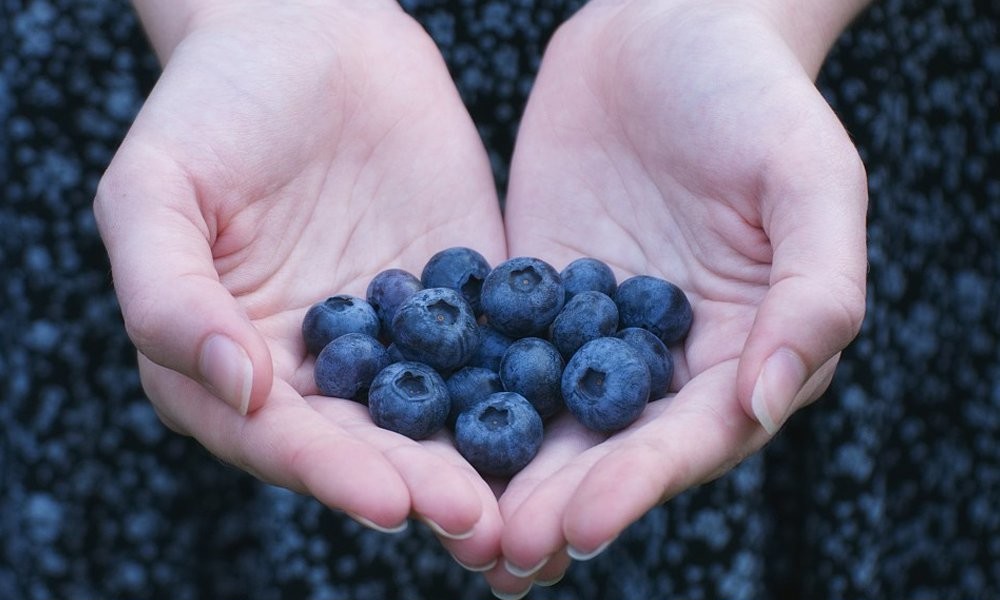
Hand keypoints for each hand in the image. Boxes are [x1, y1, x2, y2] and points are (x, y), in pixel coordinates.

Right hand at [94, 1, 505, 568]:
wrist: (310, 33)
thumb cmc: (212, 105)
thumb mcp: (155, 190)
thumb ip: (170, 295)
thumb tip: (241, 389)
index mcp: (229, 362)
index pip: (277, 437)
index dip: (328, 471)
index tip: (389, 501)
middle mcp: (315, 368)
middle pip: (365, 445)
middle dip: (418, 484)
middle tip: (475, 521)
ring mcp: (394, 338)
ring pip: (435, 414)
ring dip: (475, 462)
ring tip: (519, 506)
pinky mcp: (459, 300)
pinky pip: (491, 350)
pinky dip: (523, 387)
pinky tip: (564, 418)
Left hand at [490, 0, 867, 591]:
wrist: (668, 25)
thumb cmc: (757, 96)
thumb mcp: (810, 180)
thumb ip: (813, 291)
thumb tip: (766, 402)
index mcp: (743, 350)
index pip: (690, 438)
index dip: (636, 485)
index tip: (577, 524)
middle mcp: (666, 359)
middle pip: (610, 449)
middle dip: (554, 503)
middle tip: (496, 551)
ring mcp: (592, 331)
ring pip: (548, 420)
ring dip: (503, 477)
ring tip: (452, 527)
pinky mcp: (533, 294)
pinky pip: (496, 354)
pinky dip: (460, 400)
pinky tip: (415, 438)